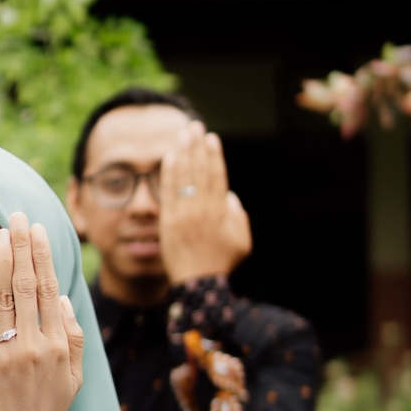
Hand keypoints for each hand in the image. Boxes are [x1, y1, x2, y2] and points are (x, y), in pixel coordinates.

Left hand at [0, 212, 83, 410]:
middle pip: (29, 284)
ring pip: (7, 297)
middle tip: (17, 215)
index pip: (50, 288)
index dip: (42, 256)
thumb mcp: (74, 377)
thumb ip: (72, 336)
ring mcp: (10, 354)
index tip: (37, 229)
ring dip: (4, 260)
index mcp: (61, 344)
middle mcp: (38, 344)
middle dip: (23, 246)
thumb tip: (61, 297)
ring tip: (1, 231)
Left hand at [159, 121, 251, 283]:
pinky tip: (168, 157)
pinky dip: (168, 174)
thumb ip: (238, 215)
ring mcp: (184, 214)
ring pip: (183, 177)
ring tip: (182, 135)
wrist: (199, 283)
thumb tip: (229, 196)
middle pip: (199, 170)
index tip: (211, 138)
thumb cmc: (222, 262)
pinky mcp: (168, 222)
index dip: (214, 155)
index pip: (217, 175)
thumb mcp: (242, 240)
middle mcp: (202, 209)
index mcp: (221, 211)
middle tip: (194, 127)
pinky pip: (168, 192)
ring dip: (182, 153)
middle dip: (197, 146)